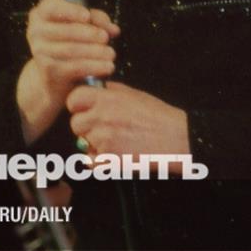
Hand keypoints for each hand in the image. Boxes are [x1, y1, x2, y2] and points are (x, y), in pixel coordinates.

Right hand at [17, 0, 118, 143]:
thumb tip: (112, 28)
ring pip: (73, 48)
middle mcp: (35, 32)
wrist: (48, 87)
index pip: (53, 5)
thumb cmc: (69, 53)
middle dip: (92, 34)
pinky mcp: (49, 71)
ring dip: (96, 51)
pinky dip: (94, 65)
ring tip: (112, 56)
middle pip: (68, 29)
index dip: (72, 10)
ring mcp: (39, 52)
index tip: (89, 17)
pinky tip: (108, 67)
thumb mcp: (78, 34)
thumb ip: (94, 24)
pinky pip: (74, 65)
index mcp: (41, 16)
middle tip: (108, 39)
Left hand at [67, 81, 188, 163]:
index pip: (73, 98)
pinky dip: (100, 160)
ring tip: (116, 141)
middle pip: (75, 123)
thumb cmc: (159, 117)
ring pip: (83, 143)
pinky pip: (90, 161)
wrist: (177, 139)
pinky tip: (116, 153)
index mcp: (107, 98)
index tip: (85, 109)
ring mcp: (104, 139)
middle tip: (103, 128)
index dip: (78, 105)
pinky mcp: (109, 158)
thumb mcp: (134, 93)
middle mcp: (102, 117)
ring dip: (94, 144)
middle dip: (86, 127)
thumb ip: (110, 90)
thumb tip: (94, 88)